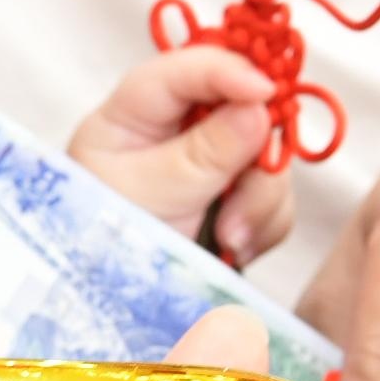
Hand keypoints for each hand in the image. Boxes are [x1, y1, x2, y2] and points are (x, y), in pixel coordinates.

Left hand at [64, 44, 292, 266]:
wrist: (112, 313)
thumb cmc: (106, 245)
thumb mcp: (150, 194)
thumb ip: (205, 151)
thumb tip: (258, 107)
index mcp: (133, 113)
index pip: (186, 67)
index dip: (230, 70)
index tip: (264, 93)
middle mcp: (174, 130)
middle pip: (242, 108)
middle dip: (252, 156)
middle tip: (237, 201)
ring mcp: (208, 163)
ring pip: (267, 156)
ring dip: (259, 200)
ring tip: (228, 239)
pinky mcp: (233, 198)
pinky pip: (273, 194)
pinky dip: (264, 221)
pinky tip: (235, 248)